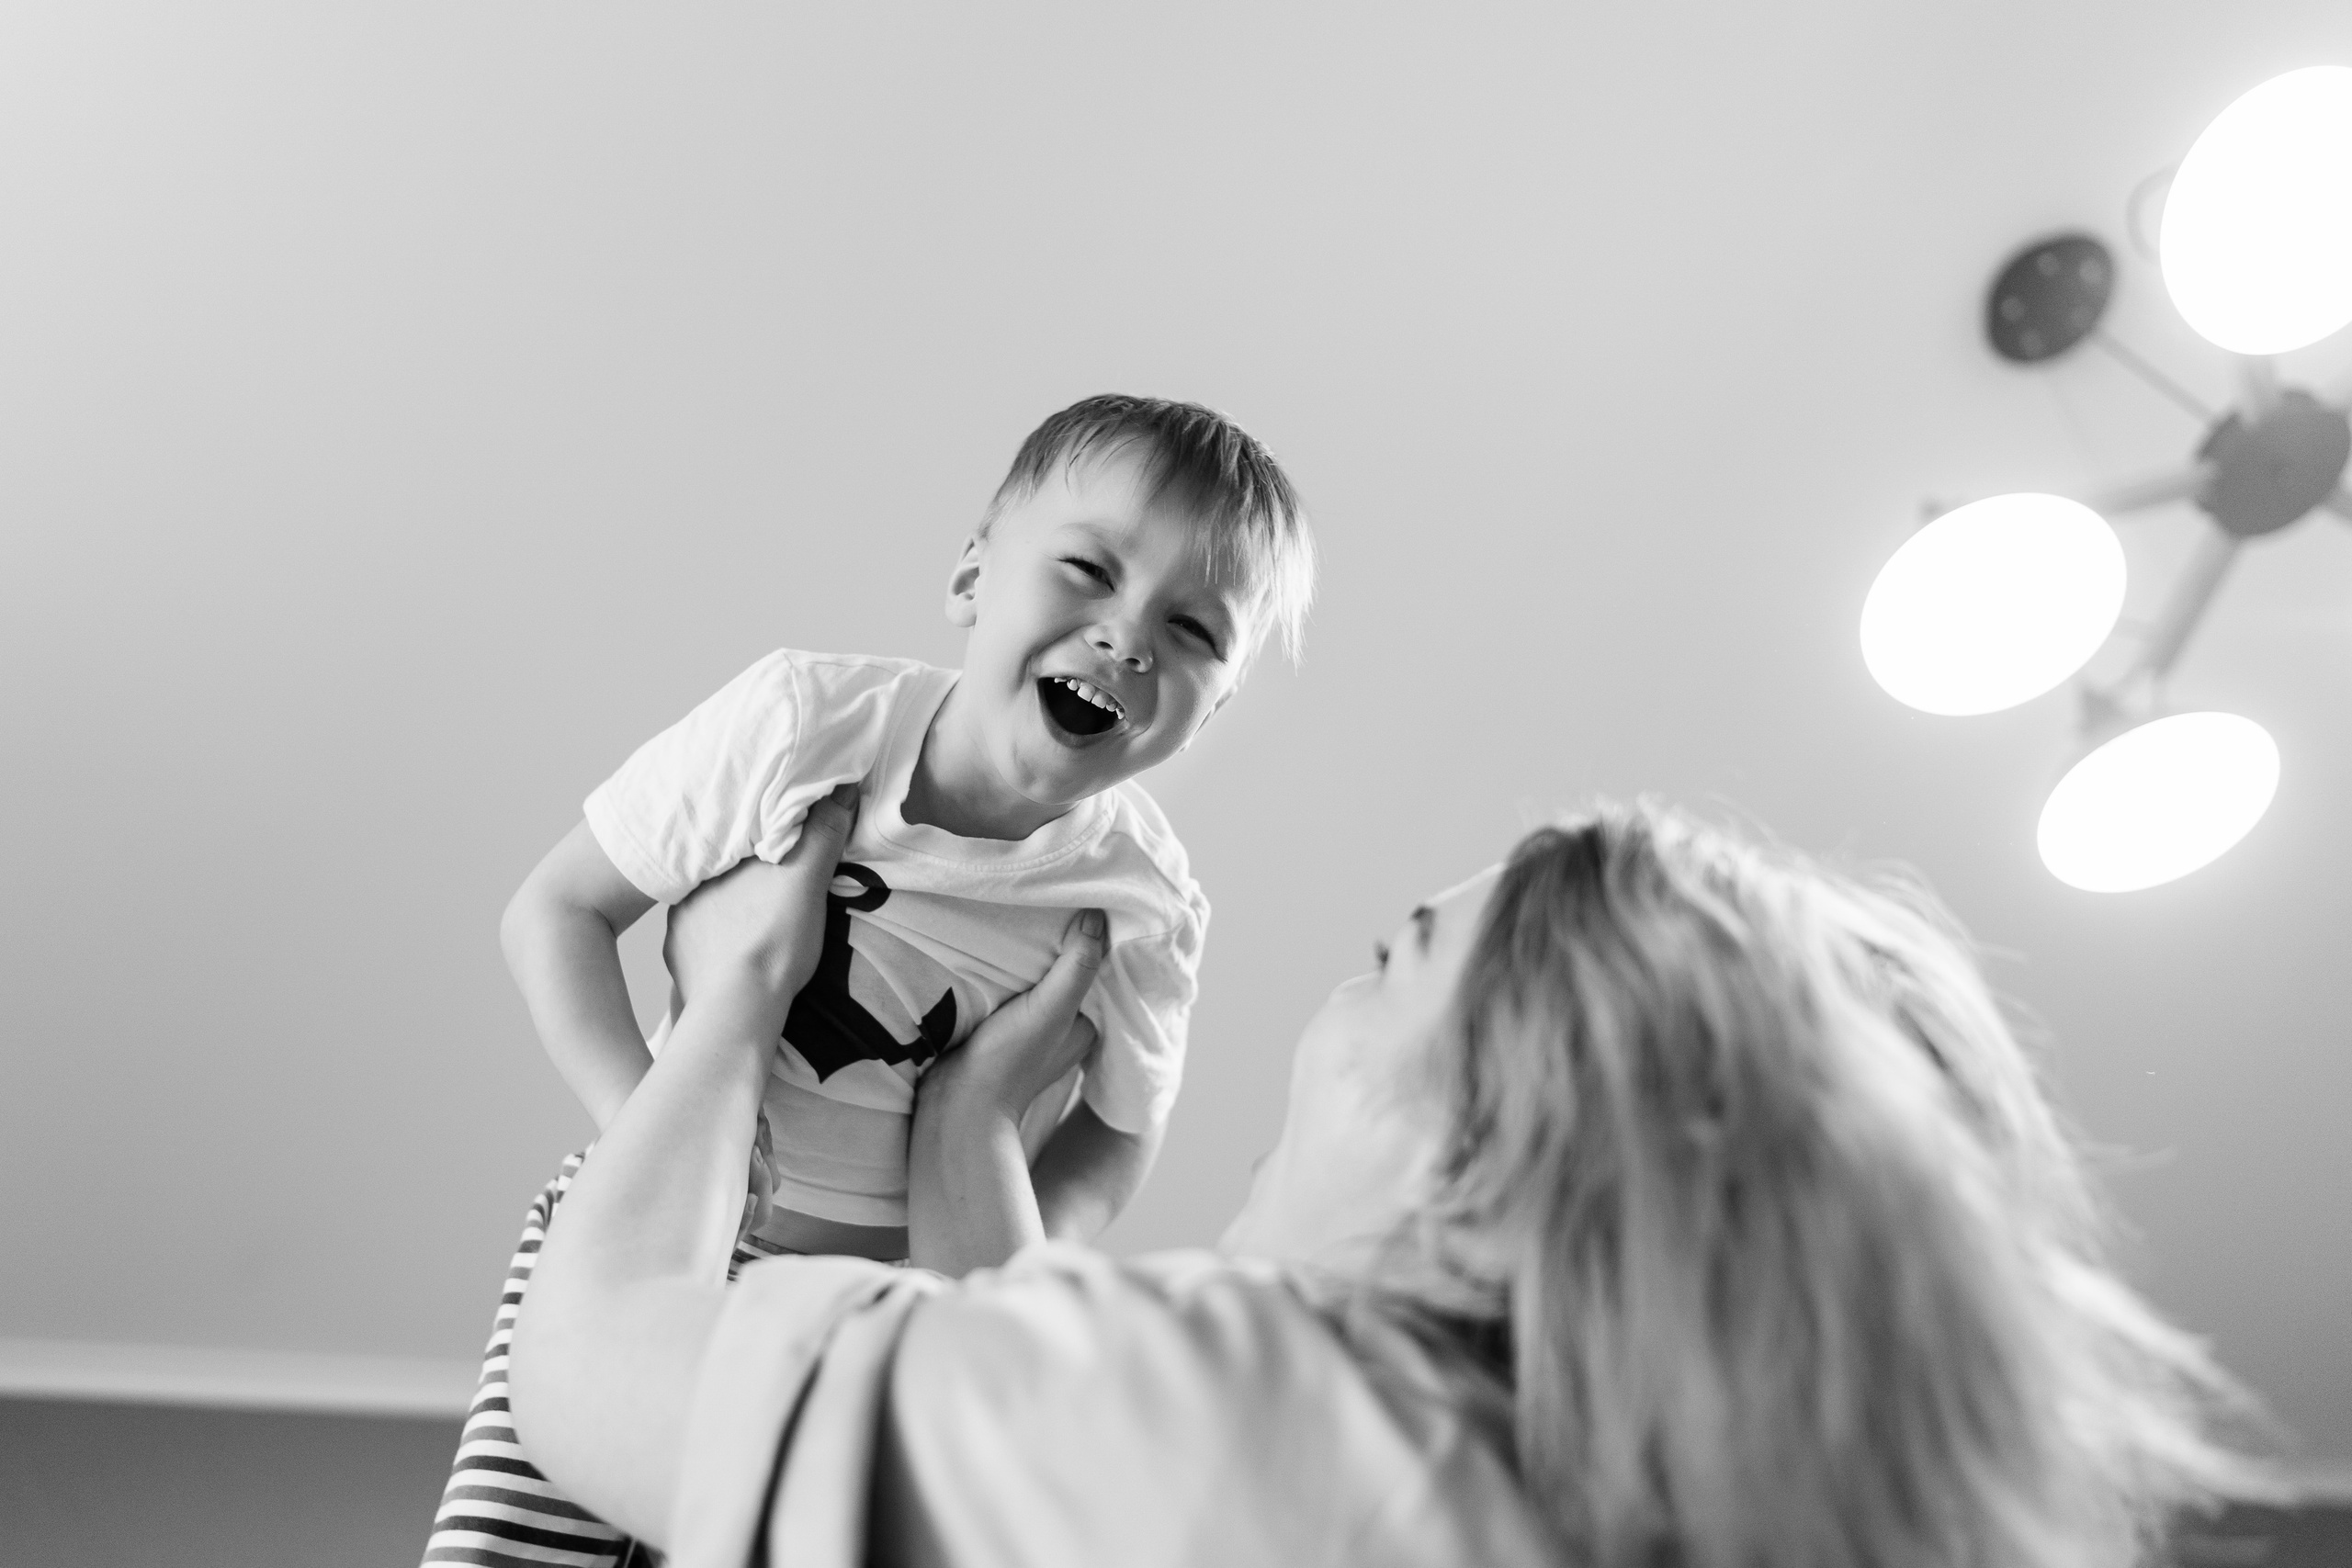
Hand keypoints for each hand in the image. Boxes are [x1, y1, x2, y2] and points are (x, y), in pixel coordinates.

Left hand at [661, 782, 857, 1010]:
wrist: (737, 1006)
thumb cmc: (774, 940)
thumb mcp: (807, 880)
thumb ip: (822, 833)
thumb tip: (840, 787)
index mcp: (721, 856)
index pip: (742, 828)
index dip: (763, 829)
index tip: (783, 837)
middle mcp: (692, 880)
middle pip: (724, 862)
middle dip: (744, 866)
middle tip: (770, 878)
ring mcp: (679, 917)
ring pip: (708, 896)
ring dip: (728, 900)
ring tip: (753, 912)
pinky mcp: (677, 951)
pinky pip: (696, 931)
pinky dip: (714, 933)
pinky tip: (732, 943)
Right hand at [918, 908, 1106, 1122]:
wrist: (958, 1103)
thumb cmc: (1011, 1059)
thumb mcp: (1053, 1007)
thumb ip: (1077, 965)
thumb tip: (1099, 917)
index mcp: (1084, 1029)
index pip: (1089, 975)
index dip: (1081, 945)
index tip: (1070, 912)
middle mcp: (1061, 1034)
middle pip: (1059, 980)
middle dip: (1049, 954)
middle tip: (1037, 915)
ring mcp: (1027, 1037)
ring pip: (1031, 988)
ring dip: (1021, 967)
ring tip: (1011, 932)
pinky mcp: (996, 1036)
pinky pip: (1004, 998)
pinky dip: (1000, 981)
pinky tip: (989, 962)